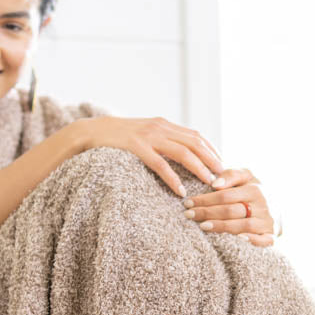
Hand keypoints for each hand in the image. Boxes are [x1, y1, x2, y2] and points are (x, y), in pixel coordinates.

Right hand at [77, 115, 223, 197]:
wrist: (92, 131)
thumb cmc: (119, 139)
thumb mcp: (145, 134)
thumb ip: (162, 141)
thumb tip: (181, 156)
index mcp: (164, 124)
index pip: (195, 135)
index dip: (211, 149)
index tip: (221, 164)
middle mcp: (160, 127)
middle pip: (194, 142)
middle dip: (211, 159)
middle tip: (222, 175)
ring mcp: (148, 136)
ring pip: (182, 152)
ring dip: (198, 168)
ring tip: (209, 183)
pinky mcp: (136, 147)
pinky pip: (160, 164)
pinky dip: (173, 178)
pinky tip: (181, 191)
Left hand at [181, 168, 276, 246]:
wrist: (280, 208)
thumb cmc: (257, 192)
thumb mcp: (248, 177)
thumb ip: (232, 175)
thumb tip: (215, 183)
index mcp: (256, 189)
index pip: (225, 195)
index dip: (205, 199)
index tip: (188, 203)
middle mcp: (263, 205)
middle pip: (231, 210)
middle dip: (207, 213)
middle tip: (188, 215)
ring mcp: (268, 222)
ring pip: (242, 226)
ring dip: (221, 227)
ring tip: (202, 226)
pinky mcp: (272, 237)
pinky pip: (263, 241)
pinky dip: (251, 241)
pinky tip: (236, 239)